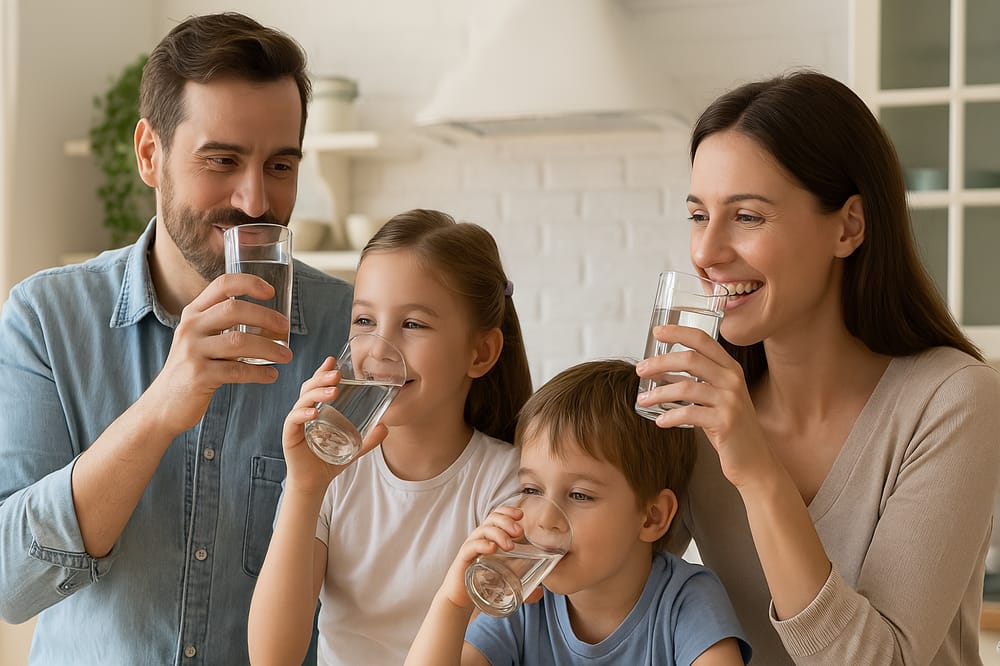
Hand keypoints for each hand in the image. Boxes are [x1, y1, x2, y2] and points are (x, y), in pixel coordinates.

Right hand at [143, 273, 292, 434]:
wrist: (163, 405)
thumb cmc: (191, 368)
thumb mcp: (198, 339)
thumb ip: (221, 325)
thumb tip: (268, 319)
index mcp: (193, 313)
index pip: (222, 285)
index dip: (249, 283)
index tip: (271, 292)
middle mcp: (190, 327)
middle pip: (234, 309)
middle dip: (266, 317)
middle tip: (286, 327)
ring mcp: (193, 351)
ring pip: (240, 341)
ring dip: (270, 348)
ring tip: (287, 356)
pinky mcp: (199, 376)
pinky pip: (237, 370)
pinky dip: (260, 373)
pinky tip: (271, 375)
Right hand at [281, 357, 387, 495]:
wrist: (314, 482)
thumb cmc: (329, 461)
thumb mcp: (353, 447)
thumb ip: (369, 438)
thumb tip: (386, 427)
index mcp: (316, 409)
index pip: (317, 385)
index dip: (323, 371)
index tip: (332, 360)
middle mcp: (304, 412)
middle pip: (309, 387)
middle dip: (322, 377)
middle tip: (336, 374)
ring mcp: (296, 422)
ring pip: (303, 400)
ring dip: (317, 392)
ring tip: (333, 391)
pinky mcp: (290, 435)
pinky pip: (294, 419)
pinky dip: (303, 413)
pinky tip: (314, 411)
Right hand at [438, 506, 524, 609]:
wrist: (460, 598)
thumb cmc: (481, 584)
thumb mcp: (504, 579)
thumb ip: (523, 585)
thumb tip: (540, 591)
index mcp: (489, 537)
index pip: (498, 516)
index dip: (508, 511)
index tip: (521, 515)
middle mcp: (480, 538)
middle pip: (492, 519)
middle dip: (507, 522)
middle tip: (519, 532)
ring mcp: (471, 547)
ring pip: (483, 530)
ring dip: (498, 533)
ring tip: (510, 545)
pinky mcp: (463, 559)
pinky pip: (471, 546)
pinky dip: (482, 544)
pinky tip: (492, 548)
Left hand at [635, 324, 772, 487]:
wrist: (754, 460)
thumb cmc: (729, 428)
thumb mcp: (715, 398)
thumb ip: (695, 382)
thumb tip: (660, 371)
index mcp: (730, 368)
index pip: (703, 340)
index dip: (678, 332)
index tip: (657, 332)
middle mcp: (732, 380)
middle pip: (690, 359)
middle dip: (660, 362)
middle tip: (640, 369)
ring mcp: (730, 401)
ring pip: (686, 387)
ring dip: (659, 393)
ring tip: (642, 399)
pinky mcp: (725, 422)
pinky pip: (689, 414)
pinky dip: (670, 416)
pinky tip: (660, 421)